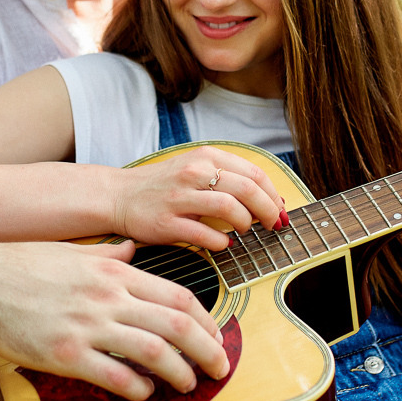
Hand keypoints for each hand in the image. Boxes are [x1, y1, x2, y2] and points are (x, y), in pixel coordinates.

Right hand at [0, 237, 229, 400]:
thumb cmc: (22, 265)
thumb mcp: (75, 252)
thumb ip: (111, 256)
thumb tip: (134, 252)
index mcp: (115, 271)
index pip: (180, 297)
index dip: (208, 322)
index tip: (217, 338)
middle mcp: (108, 297)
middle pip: (178, 325)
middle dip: (209, 351)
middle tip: (220, 369)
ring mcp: (87, 326)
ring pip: (155, 352)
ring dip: (181, 373)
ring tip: (188, 384)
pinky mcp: (64, 354)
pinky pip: (115, 376)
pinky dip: (138, 388)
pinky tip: (144, 393)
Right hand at [113, 145, 287, 250]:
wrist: (120, 196)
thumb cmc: (165, 186)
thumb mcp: (197, 168)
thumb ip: (231, 178)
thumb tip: (272, 199)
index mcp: (206, 157)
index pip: (254, 173)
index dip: (274, 195)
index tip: (281, 211)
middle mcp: (193, 173)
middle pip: (247, 189)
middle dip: (268, 211)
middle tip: (273, 225)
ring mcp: (179, 198)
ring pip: (229, 208)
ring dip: (245, 223)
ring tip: (244, 230)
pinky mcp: (167, 223)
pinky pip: (205, 235)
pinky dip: (221, 242)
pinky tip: (222, 243)